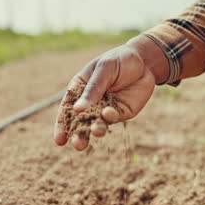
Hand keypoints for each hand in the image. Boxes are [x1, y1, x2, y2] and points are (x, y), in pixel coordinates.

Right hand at [54, 36, 165, 150]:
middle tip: (77, 144)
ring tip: (96, 131)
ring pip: (96, 124)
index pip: (67, 109)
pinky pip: (112, 119)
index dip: (62, 125)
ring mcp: (104, 109)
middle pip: (80, 122)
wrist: (145, 60)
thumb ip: (93, 90)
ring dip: (95, 130)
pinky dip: (109, 117)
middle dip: (78, 135)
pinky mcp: (119, 113)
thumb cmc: (119, 60)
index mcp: (79, 89)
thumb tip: (77, 110)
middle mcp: (89, 102)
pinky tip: (108, 113)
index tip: (59, 140)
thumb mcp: (104, 70)